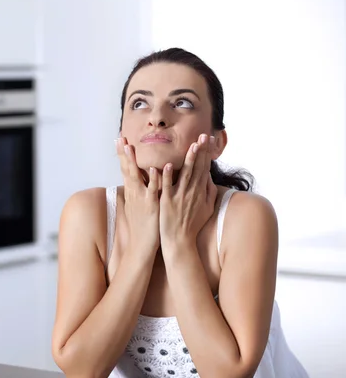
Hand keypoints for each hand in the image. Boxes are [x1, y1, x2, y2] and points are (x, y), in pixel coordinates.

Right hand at [115, 137, 159, 256]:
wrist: (141, 245)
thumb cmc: (142, 226)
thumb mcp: (137, 206)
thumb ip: (138, 193)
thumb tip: (138, 184)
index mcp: (132, 192)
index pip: (125, 169)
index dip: (122, 154)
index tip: (120, 140)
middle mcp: (134, 193)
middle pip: (126, 169)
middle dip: (123, 153)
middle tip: (120, 138)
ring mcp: (141, 198)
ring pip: (136, 176)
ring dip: (132, 161)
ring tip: (130, 147)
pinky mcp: (151, 206)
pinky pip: (152, 190)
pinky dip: (152, 179)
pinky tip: (153, 169)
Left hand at [159, 134, 216, 249]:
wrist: (180, 241)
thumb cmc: (192, 224)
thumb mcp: (207, 208)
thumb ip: (209, 191)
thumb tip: (211, 177)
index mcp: (200, 191)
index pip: (204, 168)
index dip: (207, 153)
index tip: (209, 139)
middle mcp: (191, 192)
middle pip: (197, 168)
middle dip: (201, 151)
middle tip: (203, 136)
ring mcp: (179, 196)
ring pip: (185, 174)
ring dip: (188, 160)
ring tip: (192, 145)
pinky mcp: (167, 202)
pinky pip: (166, 187)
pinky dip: (167, 176)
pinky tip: (167, 165)